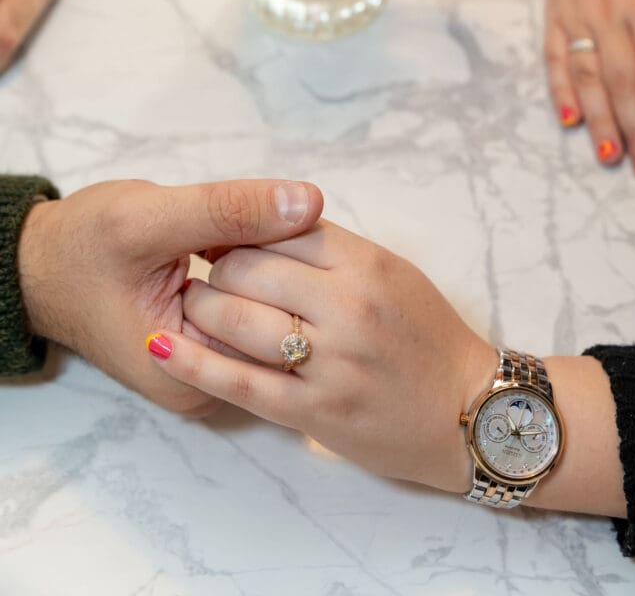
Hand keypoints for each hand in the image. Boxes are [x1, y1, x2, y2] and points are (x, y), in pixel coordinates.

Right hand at [17, 177, 322, 414]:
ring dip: (264, 255)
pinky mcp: (216, 339)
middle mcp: (212, 387)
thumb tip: (309, 201)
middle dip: (270, 256)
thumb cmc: (83, 247)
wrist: (43, 262)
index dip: (275, 255)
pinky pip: (259, 300)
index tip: (233, 227)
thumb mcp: (149, 219)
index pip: (280, 319)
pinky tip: (223, 242)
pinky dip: (254, 262)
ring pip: (277, 304)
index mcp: (194, 380)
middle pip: (285, 316)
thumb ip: (229, 211)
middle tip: (218, 231)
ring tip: (216, 236)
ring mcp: (216, 365)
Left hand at [145, 220, 496, 491]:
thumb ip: (335, 249)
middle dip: (217, 266)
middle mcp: (348, 306)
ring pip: (236, 318)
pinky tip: (161, 345)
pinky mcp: (314, 411)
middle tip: (209, 272)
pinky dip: (193, 361)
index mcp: (367, 263)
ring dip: (202, 306)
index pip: (281, 225)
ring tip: (194, 304)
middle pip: (248, 266)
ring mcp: (330, 361)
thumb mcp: (393, 273)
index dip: (242, 227)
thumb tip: (271, 224)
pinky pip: (239, 381)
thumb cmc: (429, 337)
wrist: (470, 413)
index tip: (222, 233)